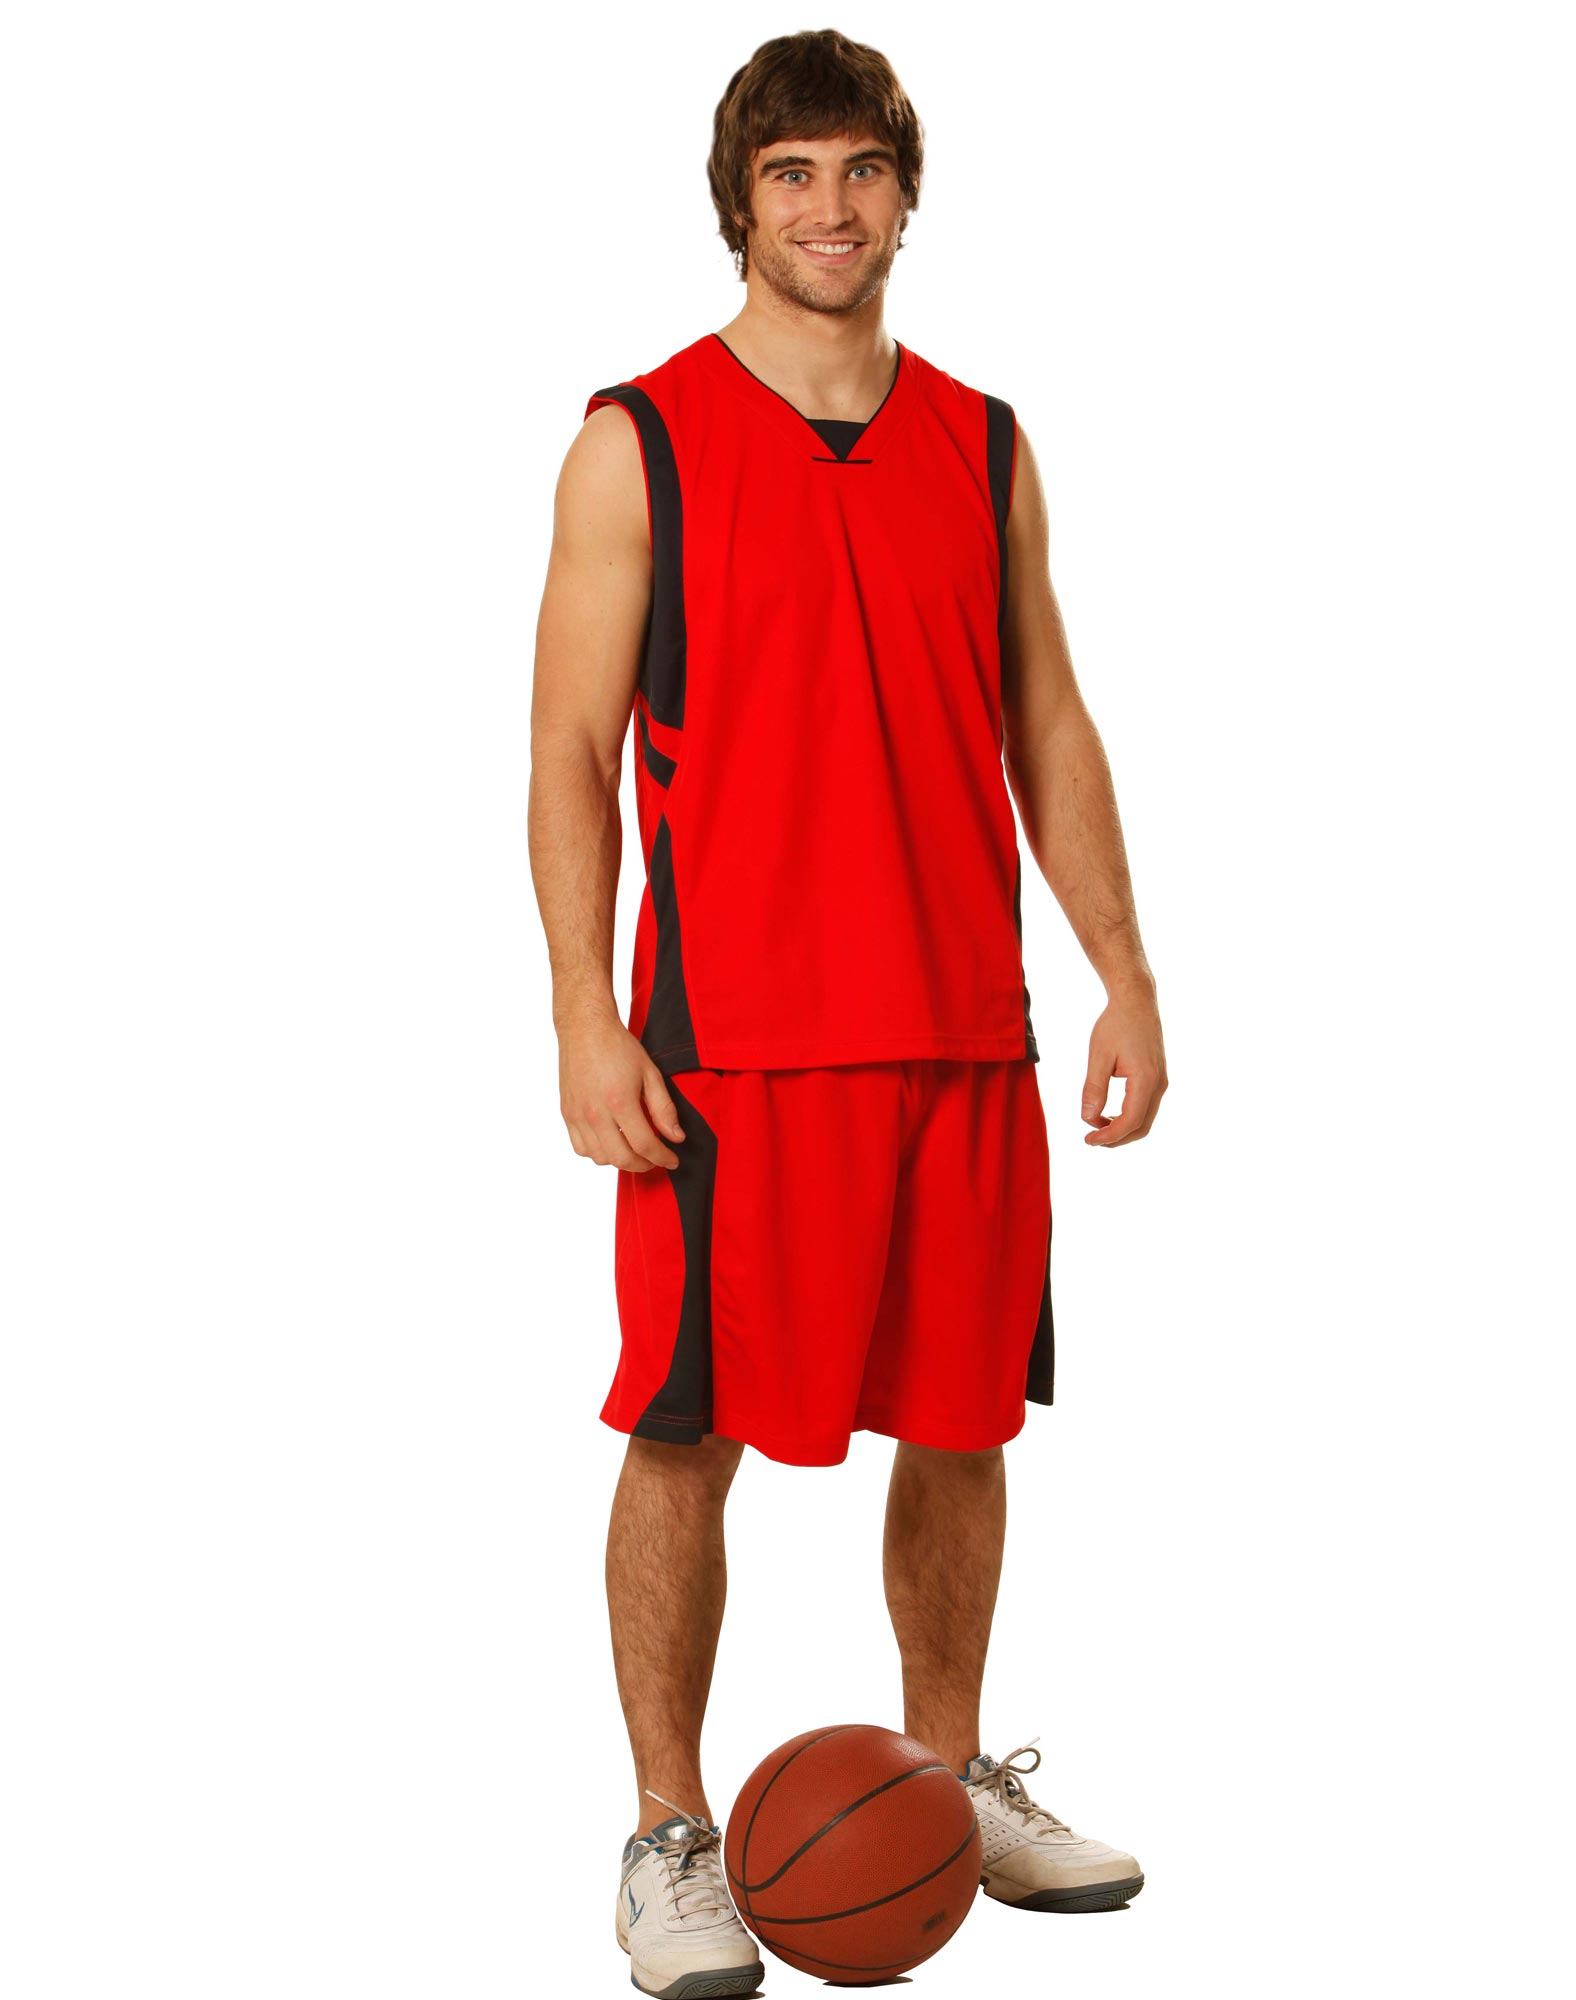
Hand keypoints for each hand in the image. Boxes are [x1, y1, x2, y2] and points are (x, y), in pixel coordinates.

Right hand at [558, 1010, 686, 1170]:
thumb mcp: (650, 1073)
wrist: (584, 1029)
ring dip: (620, 1160)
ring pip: (599, 1158)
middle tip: (656, 1160)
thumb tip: (676, 1137)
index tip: (673, 1160)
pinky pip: (581, 1148)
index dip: (662, 1157)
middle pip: (621, 1158)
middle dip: (643, 1165)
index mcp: (619, 1101)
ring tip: (634, 1150)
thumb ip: (664, 1108)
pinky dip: (598, 1153)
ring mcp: (577, 1115)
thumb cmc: (618, 1046)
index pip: (644, 1144)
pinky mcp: (567, 1113)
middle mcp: (595, 1112)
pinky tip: (611, 1142)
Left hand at [1081, 987, 1167, 1146]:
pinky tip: (1108, 1114)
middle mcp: (1159, 1084)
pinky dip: (1129, 1117)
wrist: (1136, 1001)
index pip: (1130, 1121)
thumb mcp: (1099, 1055)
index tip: (1087, 1140)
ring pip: (1145, 1119)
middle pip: (1141, 1127)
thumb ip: (1093, 1088)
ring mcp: (1161, 1082)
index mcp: (1146, 1079)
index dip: (1108, 1136)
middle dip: (1116, 1138)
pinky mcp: (1158, 1078)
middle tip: (1091, 1140)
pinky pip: (1146, 1107)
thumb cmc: (1116, 1024)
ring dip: (1122, 1129)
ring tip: (1097, 1127)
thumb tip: (1087, 1118)